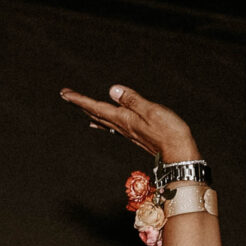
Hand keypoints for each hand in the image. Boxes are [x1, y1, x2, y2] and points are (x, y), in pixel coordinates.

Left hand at [58, 84, 199, 165]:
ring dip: (89, 112)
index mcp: (124, 119)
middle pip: (95, 114)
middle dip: (80, 104)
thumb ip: (132, 100)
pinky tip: (99, 124)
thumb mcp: (152, 111)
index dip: (80, 100)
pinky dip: (101, 121)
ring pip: (102, 121)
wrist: (180, 155)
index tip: (65, 93)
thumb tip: (113, 90)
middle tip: (65, 95)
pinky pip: (111, 127)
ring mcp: (128, 133)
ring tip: (78, 106)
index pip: (96, 107)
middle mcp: (122, 127)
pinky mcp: (135, 135)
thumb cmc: (170, 133)